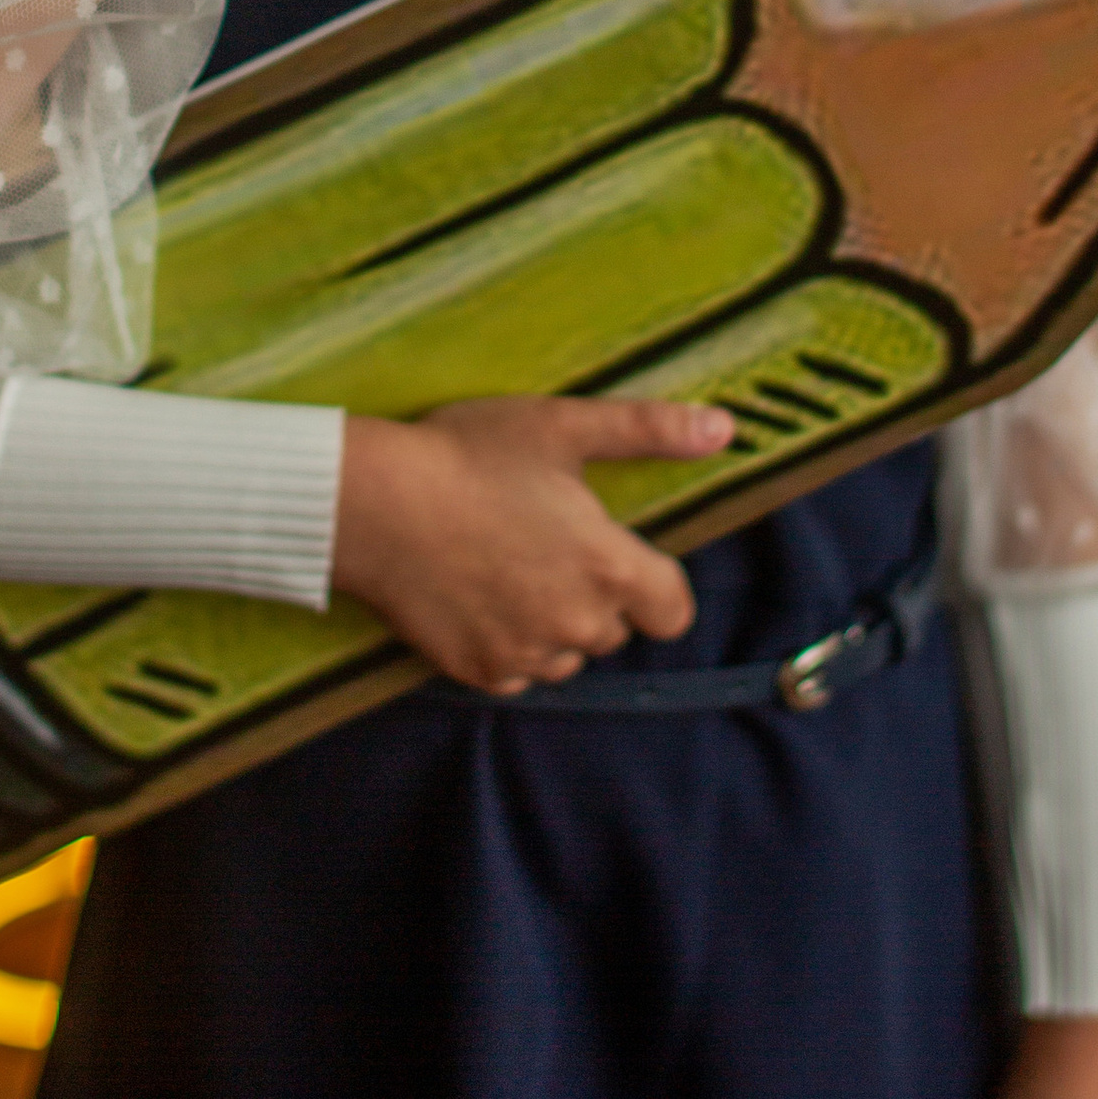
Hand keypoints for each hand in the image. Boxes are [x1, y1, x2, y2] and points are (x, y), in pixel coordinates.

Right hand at [330, 396, 732, 694]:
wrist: (374, 504)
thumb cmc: (468, 455)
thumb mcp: (562, 425)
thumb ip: (648, 430)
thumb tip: (724, 429)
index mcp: (608, 566)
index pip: (672, 610)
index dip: (655, 584)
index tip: (617, 552)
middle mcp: (577, 623)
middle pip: (615, 628)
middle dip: (593, 593)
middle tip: (542, 540)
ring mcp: (527, 654)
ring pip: (566, 653)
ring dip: (553, 623)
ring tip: (505, 565)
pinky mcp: (480, 672)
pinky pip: (517, 671)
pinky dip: (507, 642)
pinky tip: (476, 594)